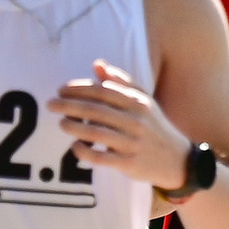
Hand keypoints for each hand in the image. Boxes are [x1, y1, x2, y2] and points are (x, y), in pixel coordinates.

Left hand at [51, 59, 190, 191]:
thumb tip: (97, 64)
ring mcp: (132, 143)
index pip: (103, 92)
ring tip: (60, 123)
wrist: (178, 159)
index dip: (79, 89)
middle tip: (50, 104)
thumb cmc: (154, 127)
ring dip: (74, 127)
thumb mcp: (143, 101)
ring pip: (96, 133)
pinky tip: (74, 146)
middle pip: (96, 111)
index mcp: (138, 102)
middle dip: (69, 105)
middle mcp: (135, 121)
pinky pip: (100, 157)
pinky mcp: (128, 163)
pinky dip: (84, 151)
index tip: (61, 89)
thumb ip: (121, 82)